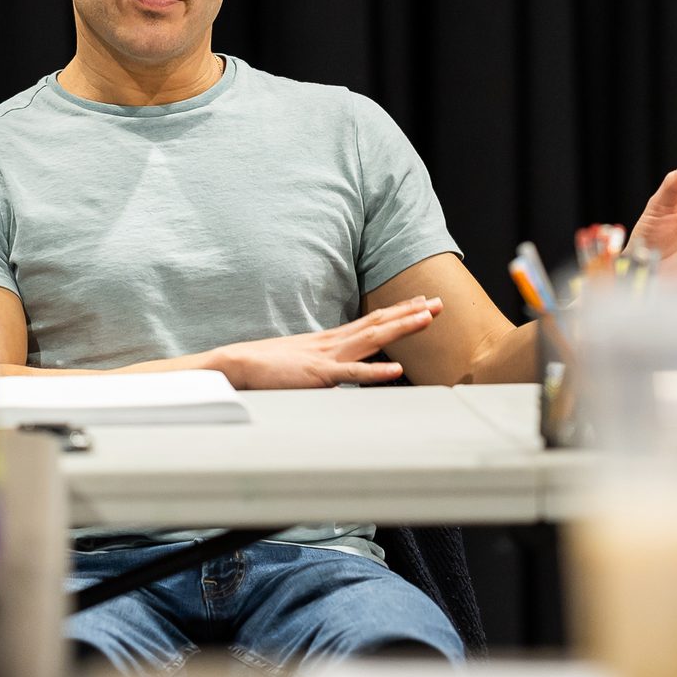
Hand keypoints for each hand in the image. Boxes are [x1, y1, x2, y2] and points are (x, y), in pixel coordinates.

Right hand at [211, 296, 442, 389]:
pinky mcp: (318, 375)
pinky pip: (352, 373)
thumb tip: (340, 372)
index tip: (421, 302)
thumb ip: (324, 365)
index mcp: (329, 340)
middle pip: (379, 322)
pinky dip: (376, 370)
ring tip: (428, 318)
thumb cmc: (264, 367)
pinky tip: (396, 368)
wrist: (236, 365)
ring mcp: (327, 356)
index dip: (397, 310)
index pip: (370, 320)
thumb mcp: (301, 363)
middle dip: (412, 312)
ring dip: (402, 327)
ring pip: (373, 338)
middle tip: (440, 303)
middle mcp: (333, 343)